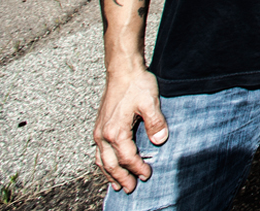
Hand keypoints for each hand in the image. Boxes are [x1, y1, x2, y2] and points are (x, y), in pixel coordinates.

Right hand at [93, 68, 167, 192]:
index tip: (148, 175)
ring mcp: (99, 131)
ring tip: (117, 185)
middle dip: (121, 178)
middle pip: (111, 164)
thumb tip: (160, 140)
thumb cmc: (136, 85)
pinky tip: (110, 166)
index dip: (138, 168)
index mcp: (115, 131)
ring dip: (110, 174)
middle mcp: (103, 134)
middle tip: (131, 189)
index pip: (127, 158)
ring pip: (101, 160)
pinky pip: (99, 151)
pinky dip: (104, 163)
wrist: (123, 71)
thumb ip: (155, 122)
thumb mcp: (150, 102)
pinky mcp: (100, 127)